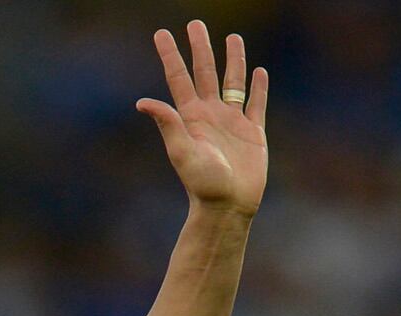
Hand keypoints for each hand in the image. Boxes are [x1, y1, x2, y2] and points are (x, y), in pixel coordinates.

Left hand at [138, 23, 267, 218]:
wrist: (228, 207)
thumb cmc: (202, 184)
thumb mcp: (181, 152)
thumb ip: (168, 124)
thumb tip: (142, 102)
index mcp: (190, 117)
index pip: (179, 77)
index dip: (170, 55)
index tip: (161, 32)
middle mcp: (210, 115)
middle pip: (205, 71)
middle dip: (200, 47)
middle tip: (195, 24)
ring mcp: (232, 122)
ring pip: (233, 82)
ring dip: (233, 59)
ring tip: (232, 38)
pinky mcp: (253, 133)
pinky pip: (256, 103)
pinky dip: (259, 87)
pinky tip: (258, 71)